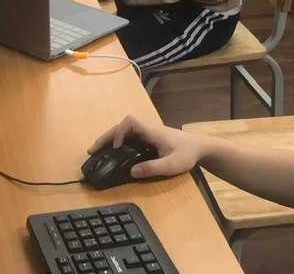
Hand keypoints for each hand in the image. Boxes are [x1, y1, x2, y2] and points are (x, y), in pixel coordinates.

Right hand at [88, 115, 203, 179]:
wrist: (200, 147)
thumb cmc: (187, 154)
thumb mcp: (171, 165)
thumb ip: (152, 168)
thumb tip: (131, 172)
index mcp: (151, 132)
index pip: (130, 122)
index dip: (119, 132)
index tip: (116, 146)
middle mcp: (147, 129)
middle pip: (122, 126)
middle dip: (106, 137)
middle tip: (92, 150)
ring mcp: (148, 133)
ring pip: (124, 131)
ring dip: (110, 139)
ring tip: (97, 151)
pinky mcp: (149, 138)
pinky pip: (129, 137)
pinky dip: (118, 142)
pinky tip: (113, 152)